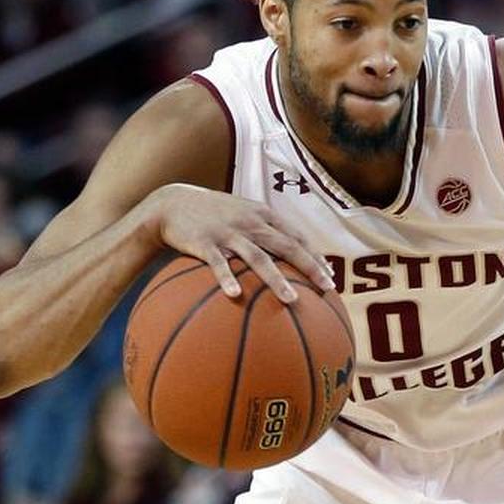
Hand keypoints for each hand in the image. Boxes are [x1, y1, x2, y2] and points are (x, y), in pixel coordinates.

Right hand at [150, 182, 336, 303]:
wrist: (172, 203)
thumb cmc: (213, 214)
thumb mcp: (242, 213)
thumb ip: (265, 231)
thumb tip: (289, 258)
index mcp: (262, 215)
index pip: (296, 236)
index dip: (315, 257)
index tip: (331, 277)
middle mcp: (250, 222)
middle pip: (287, 246)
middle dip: (310, 267)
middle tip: (327, 288)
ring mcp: (228, 232)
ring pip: (257, 257)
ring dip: (277, 279)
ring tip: (292, 299)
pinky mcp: (204, 242)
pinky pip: (218, 264)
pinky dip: (227, 278)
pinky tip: (235, 295)